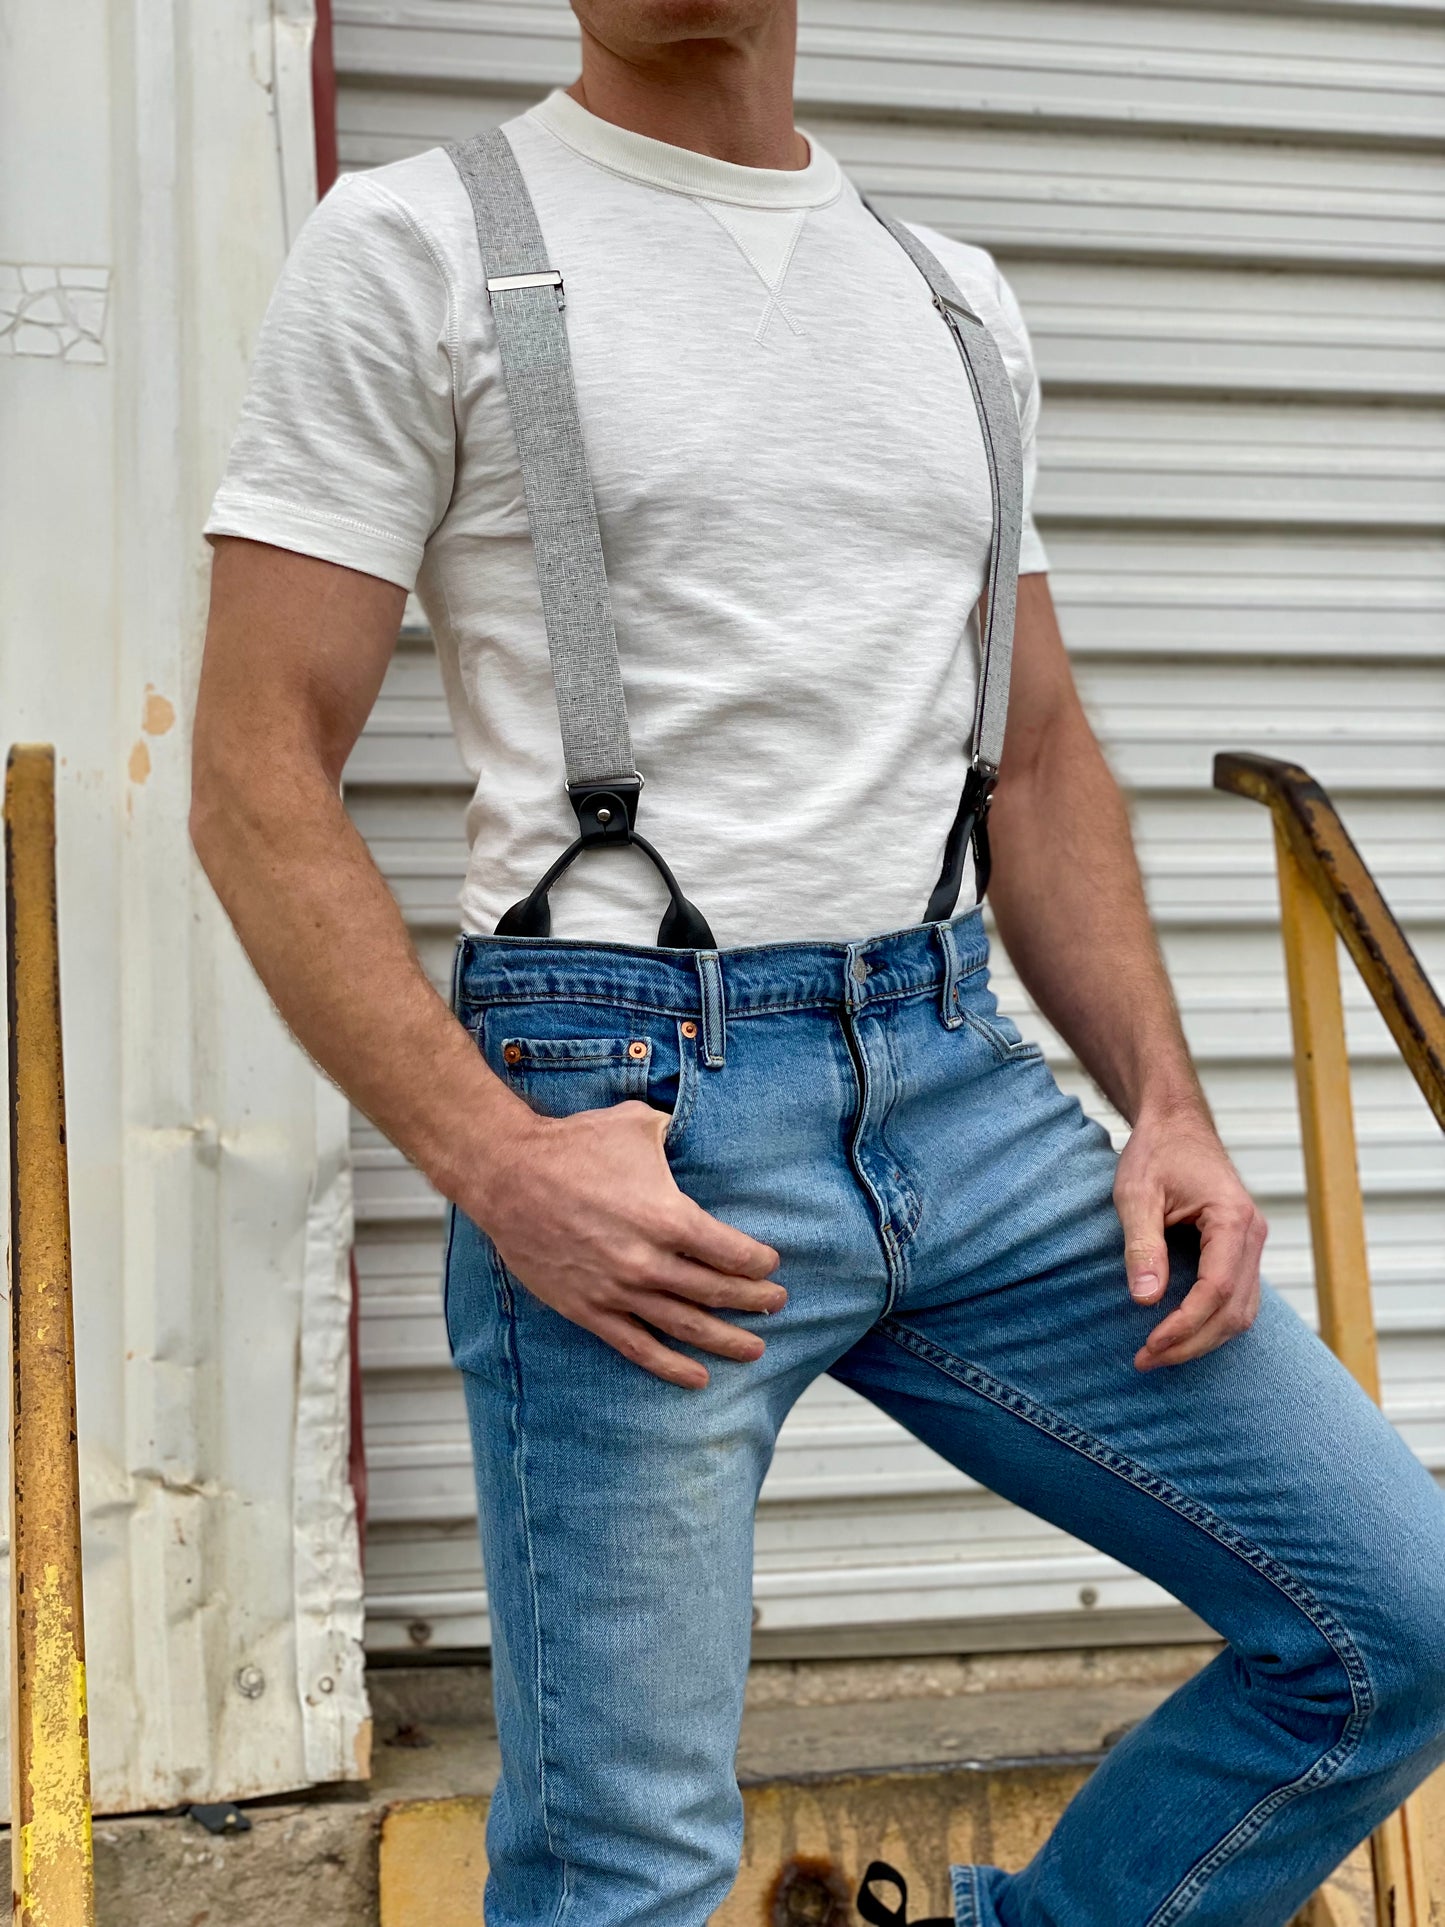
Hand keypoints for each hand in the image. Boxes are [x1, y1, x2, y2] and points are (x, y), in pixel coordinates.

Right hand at [471, 1100, 782, 1388]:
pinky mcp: (588, 1309)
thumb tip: (687, 1132)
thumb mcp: (636, 1124)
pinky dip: (670, 1366)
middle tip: (776, 1304)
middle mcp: (648, 1260)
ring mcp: (617, 1290)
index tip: (769, 1264)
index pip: (732, 1252)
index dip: (759, 1262)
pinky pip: (637, 1346)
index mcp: (667, 1217)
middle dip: (754, 1301)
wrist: (507, 1175)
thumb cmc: (574, 1145)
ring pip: (685, 1325)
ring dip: (725, 1340)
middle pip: (717, 1292)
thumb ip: (672, 1134)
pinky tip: (697, 1378)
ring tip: (753, 1349)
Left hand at [1114, 1101, 1266, 1371]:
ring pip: (1241, 1312)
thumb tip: (1145, 1300)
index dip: (1185, 1325)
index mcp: (1232, 1218)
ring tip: (1157, 1355)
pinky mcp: (1241, 1250)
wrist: (1175, 1124)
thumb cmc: (1155, 1152)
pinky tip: (1180, 1335)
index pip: (1217, 1289)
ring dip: (1202, 1340)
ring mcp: (1252, 1243)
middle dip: (1191, 1343)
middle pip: (1234, 1310)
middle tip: (1146, 1360)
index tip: (1149, 1345)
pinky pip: (1237, 1299)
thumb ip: (1142, 1246)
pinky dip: (1212, 1324)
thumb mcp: (1136, 1194)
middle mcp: (1252, 1234)